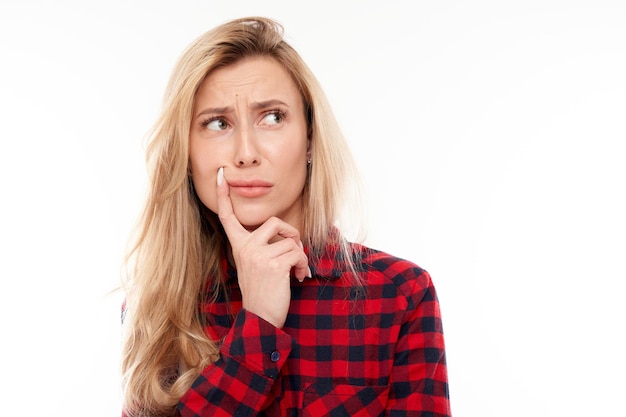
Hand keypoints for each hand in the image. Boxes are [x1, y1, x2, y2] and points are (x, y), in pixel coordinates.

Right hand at [216, 167, 310, 327]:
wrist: (261, 318)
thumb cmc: (262, 292)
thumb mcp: (255, 266)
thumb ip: (263, 248)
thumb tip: (289, 237)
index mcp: (238, 246)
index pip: (228, 217)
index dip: (224, 196)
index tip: (220, 176)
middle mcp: (246, 248)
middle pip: (273, 222)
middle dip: (290, 233)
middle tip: (295, 250)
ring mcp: (258, 255)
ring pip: (291, 241)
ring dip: (300, 256)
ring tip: (297, 270)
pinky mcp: (274, 265)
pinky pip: (297, 253)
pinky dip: (304, 264)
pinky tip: (299, 276)